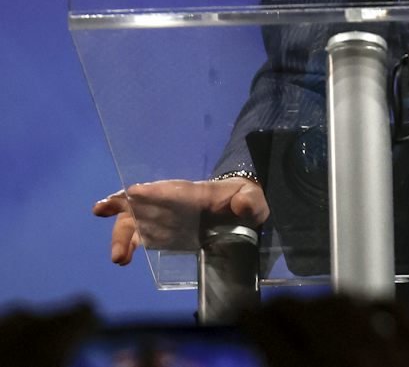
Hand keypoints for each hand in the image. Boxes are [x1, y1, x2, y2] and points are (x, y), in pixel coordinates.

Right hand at [92, 176, 269, 264]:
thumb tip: (242, 206)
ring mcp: (163, 218)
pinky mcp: (161, 233)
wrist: (240, 209)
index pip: (170, 190)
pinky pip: (139, 237)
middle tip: (115, 239)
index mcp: (193, 193)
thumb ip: (250, 201)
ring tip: (119, 258)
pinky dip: (127, 245)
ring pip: (134, 223)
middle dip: (125, 216)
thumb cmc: (244, 199)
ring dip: (121, 237)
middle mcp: (171, 203)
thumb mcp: (253, 199)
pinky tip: (123, 258)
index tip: (133, 193)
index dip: (153, 191)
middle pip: (141, 206)